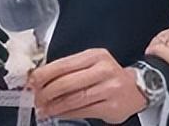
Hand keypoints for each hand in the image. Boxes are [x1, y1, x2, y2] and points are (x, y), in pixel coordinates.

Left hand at [29, 48, 147, 123]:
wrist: (136, 88)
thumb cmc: (109, 76)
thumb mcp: (92, 64)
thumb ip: (69, 69)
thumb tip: (41, 79)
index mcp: (95, 56)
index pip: (64, 64)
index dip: (45, 74)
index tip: (32, 82)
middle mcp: (103, 70)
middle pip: (67, 82)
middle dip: (46, 92)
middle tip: (36, 98)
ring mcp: (109, 88)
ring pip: (74, 98)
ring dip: (54, 106)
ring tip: (44, 109)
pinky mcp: (111, 105)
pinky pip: (83, 110)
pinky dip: (67, 113)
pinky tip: (58, 113)